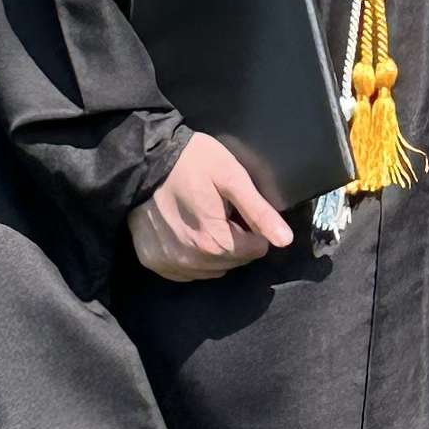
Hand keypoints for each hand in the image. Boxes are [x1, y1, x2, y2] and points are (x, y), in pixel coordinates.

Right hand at [128, 132, 294, 282]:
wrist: (143, 158)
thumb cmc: (192, 162)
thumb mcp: (232, 177)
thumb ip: (259, 212)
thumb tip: (285, 240)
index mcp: (214, 241)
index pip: (255, 250)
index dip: (253, 229)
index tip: (240, 209)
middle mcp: (191, 260)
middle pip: (233, 261)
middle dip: (236, 240)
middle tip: (222, 211)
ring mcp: (169, 263)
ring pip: (211, 269)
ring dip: (215, 251)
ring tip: (204, 219)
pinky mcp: (152, 261)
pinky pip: (185, 271)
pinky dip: (192, 257)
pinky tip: (187, 232)